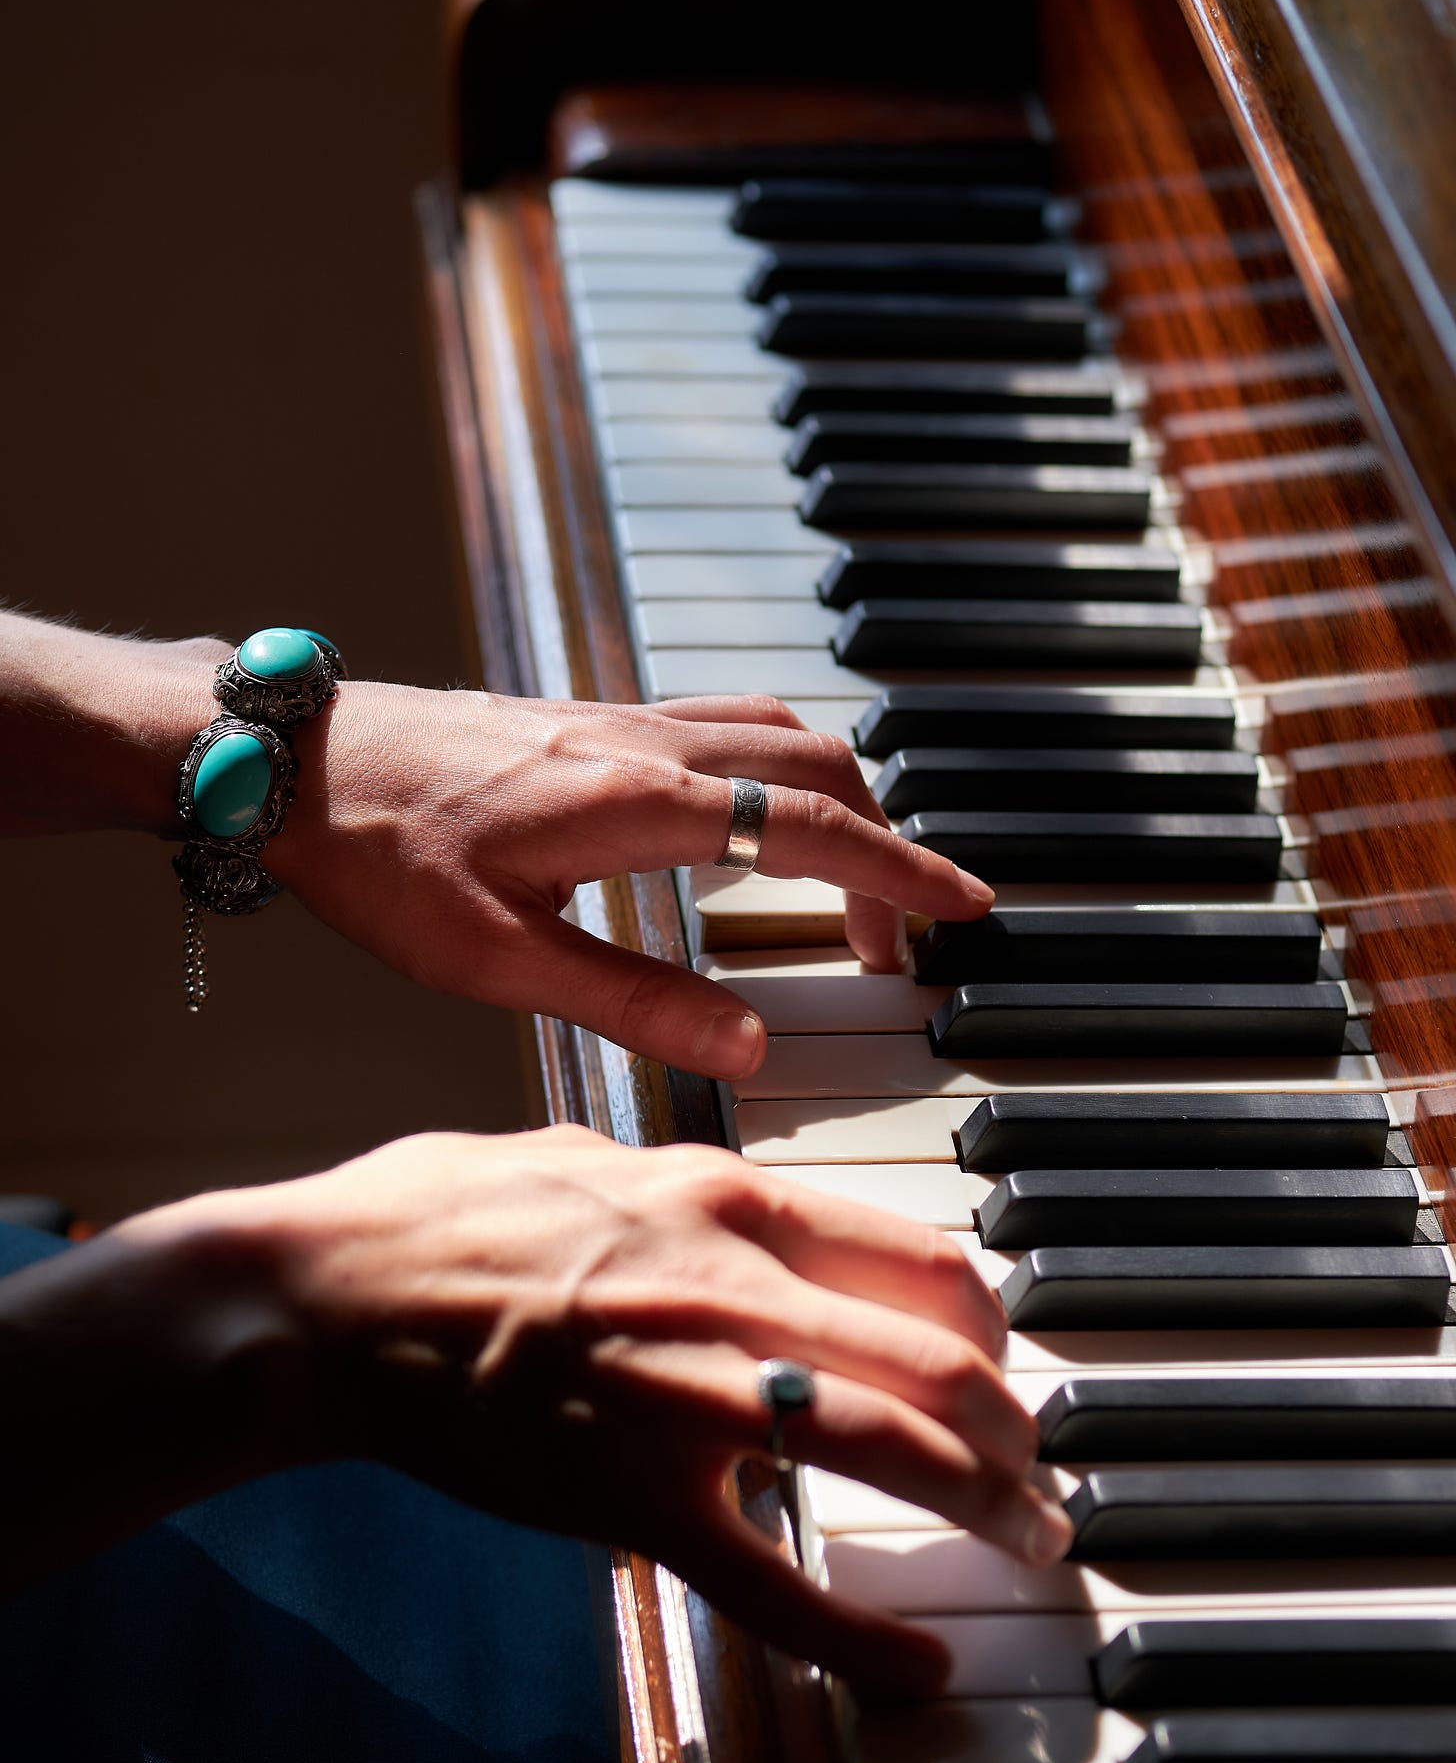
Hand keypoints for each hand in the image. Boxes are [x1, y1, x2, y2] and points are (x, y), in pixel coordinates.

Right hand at [214, 1128, 1069, 1695]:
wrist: (332, 1297)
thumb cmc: (443, 1214)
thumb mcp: (587, 1155)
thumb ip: (683, 1187)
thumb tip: (735, 1204)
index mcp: (728, 1202)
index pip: (925, 1265)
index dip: (992, 1331)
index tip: (1002, 1368)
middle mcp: (735, 1290)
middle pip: (941, 1366)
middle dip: (1019, 1433)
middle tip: (1038, 1475)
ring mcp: (690, 1399)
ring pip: (893, 1452)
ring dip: (987, 1505)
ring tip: (1025, 1540)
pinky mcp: (634, 1501)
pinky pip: (772, 1585)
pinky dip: (862, 1639)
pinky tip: (917, 1668)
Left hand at [264, 686, 992, 1078]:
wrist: (288, 758)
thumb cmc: (376, 855)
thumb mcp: (495, 959)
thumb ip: (630, 1003)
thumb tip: (746, 1047)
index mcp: (636, 802)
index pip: (808, 830)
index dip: (897, 873)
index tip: (961, 909)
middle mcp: (645, 742)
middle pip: (816, 770)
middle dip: (879, 848)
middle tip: (897, 934)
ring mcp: (619, 717)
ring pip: (777, 733)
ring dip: (835, 797)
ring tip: (852, 876)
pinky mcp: (590, 716)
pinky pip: (725, 720)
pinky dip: (779, 765)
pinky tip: (751, 816)